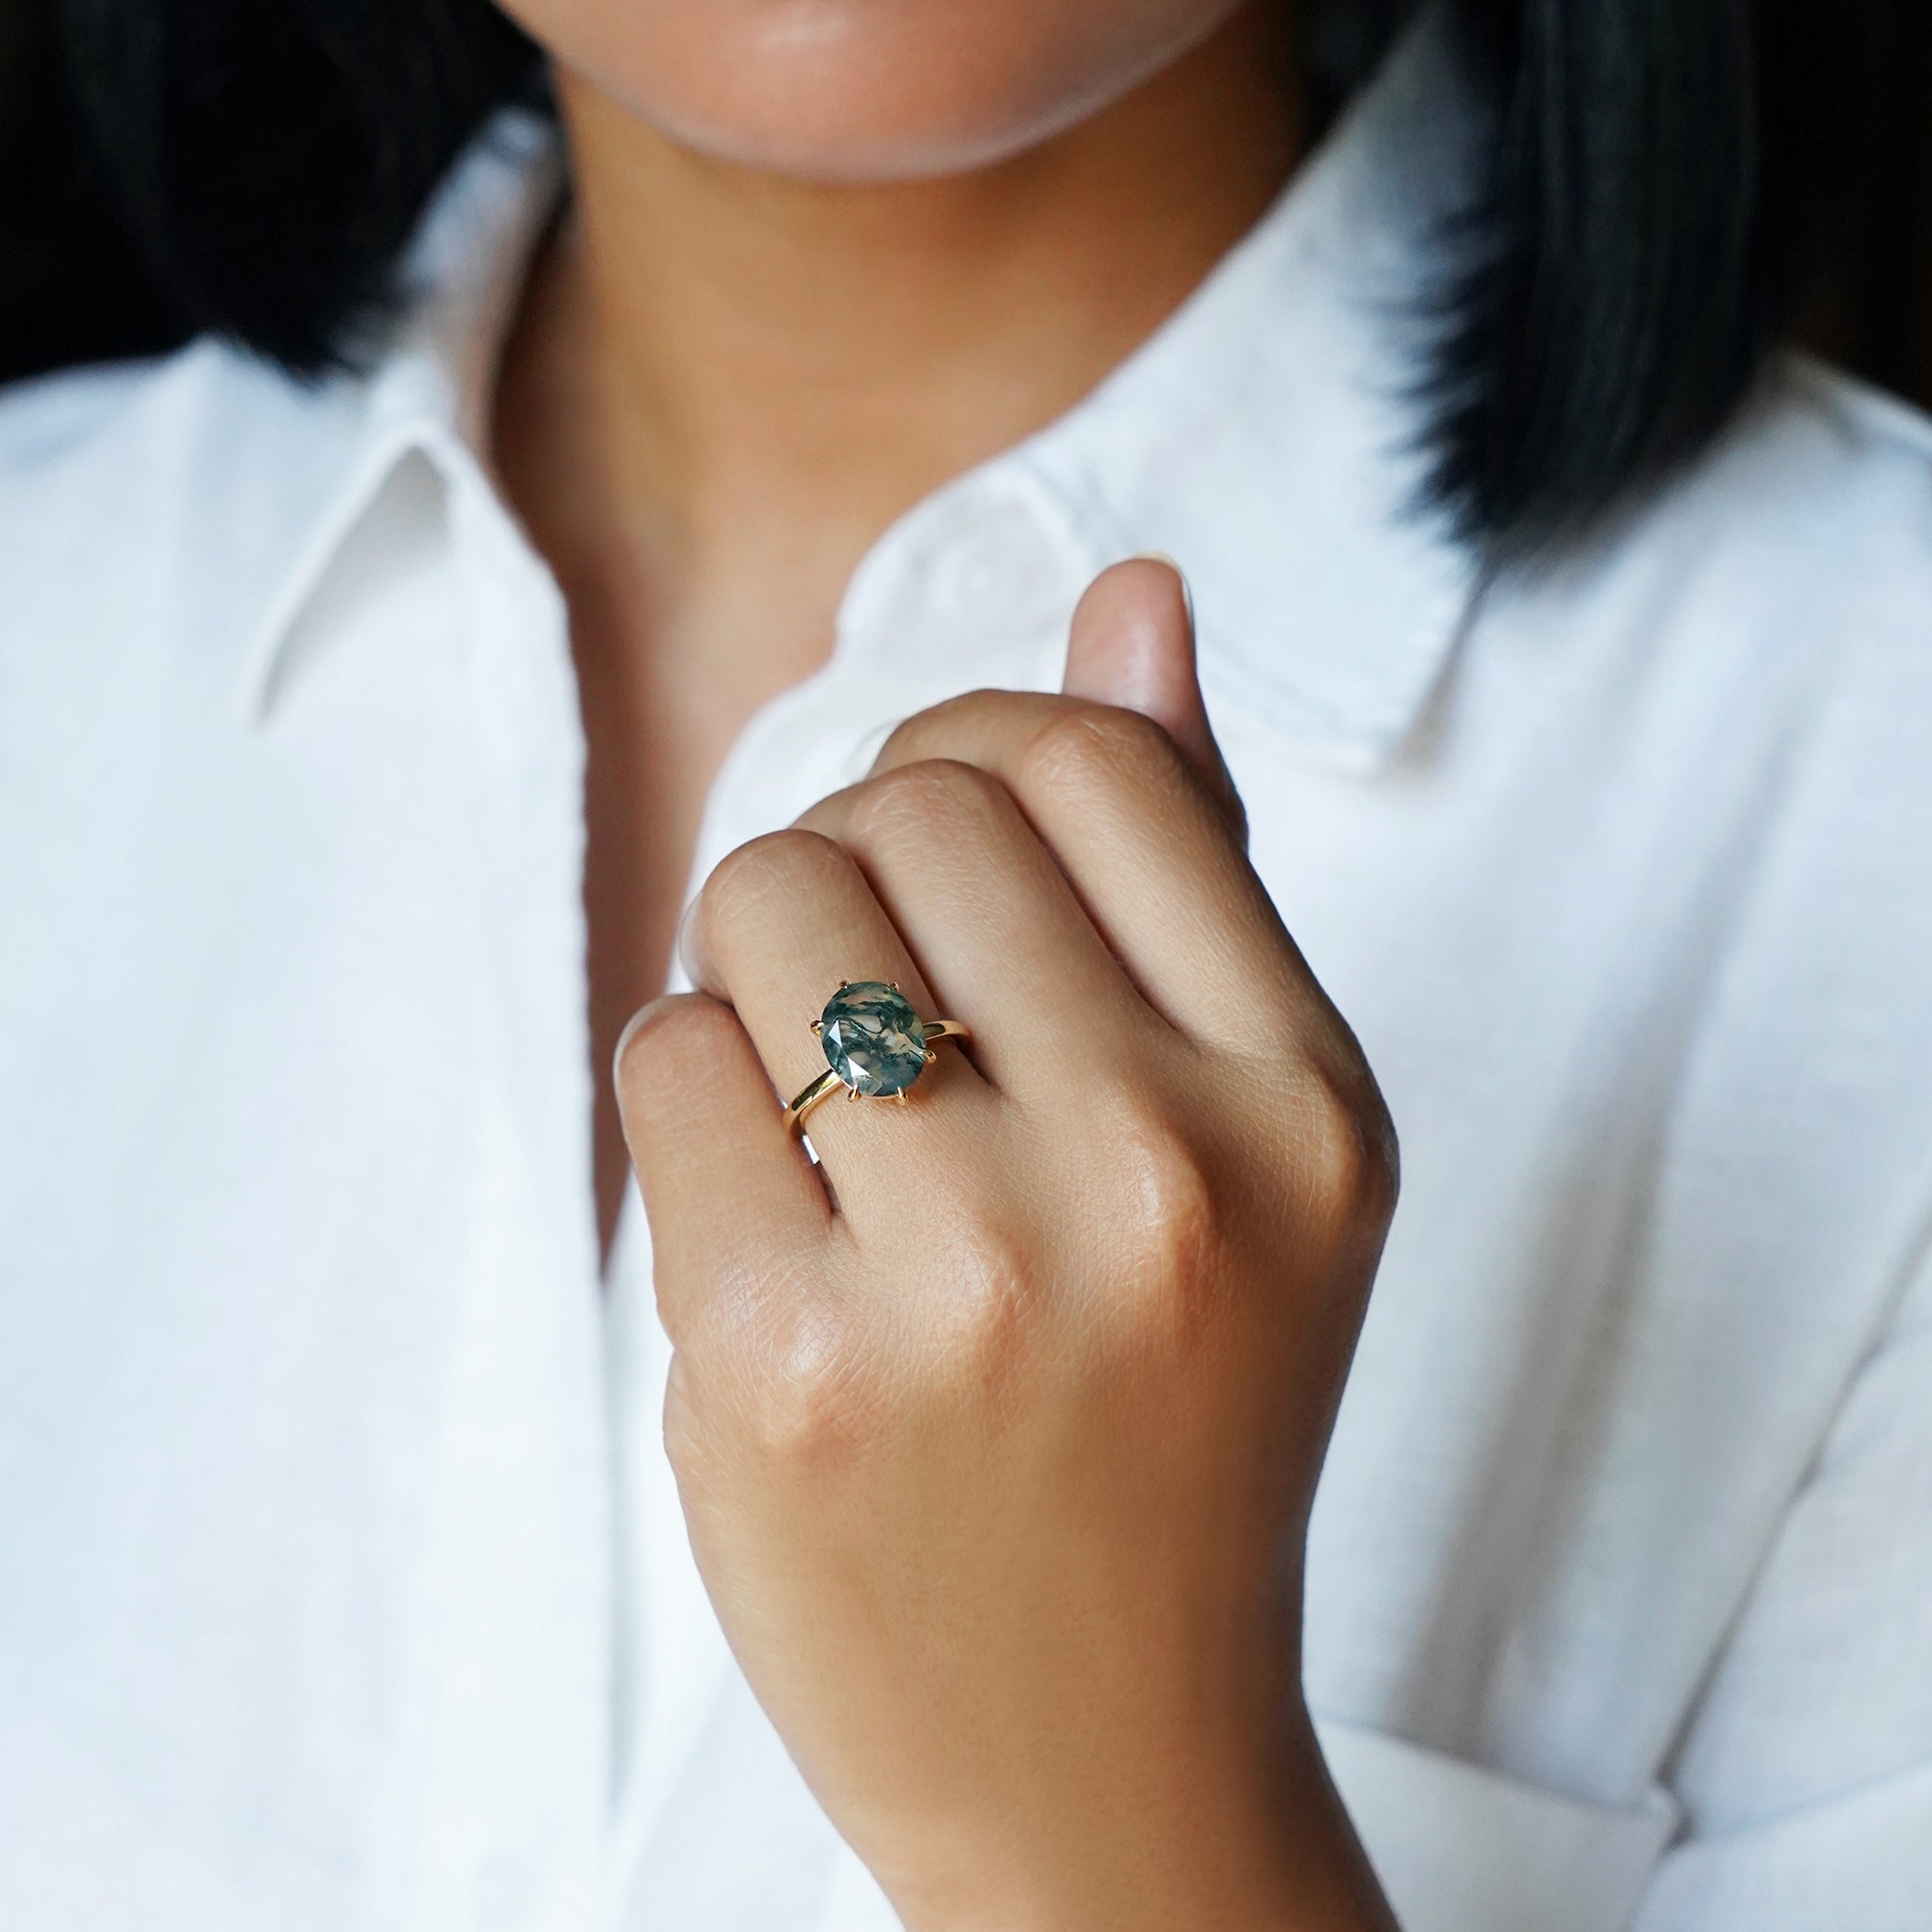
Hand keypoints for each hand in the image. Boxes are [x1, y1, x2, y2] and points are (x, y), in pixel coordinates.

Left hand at [617, 560, 1398, 1930]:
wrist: (1102, 1750)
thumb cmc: (1174, 1419)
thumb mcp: (1249, 1145)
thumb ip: (1191, 863)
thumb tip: (1136, 584)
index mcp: (1310, 1105)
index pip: (1091, 756)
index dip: (979, 758)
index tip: (948, 851)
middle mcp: (1165, 1172)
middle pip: (905, 800)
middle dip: (860, 860)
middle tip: (881, 997)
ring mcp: (974, 1274)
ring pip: (765, 893)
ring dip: (759, 964)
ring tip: (825, 1097)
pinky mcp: (787, 1363)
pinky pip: (667, 1054)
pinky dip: (690, 1096)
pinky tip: (767, 1209)